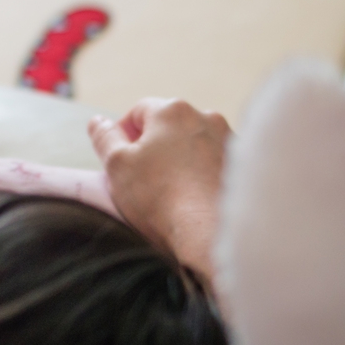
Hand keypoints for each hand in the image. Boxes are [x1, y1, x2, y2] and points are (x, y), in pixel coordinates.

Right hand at [87, 98, 229, 284]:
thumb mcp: (116, 165)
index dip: (123, 135)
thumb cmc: (160, 197)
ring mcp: (230, 140)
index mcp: (171, 110)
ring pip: (195, 143)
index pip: (138, 112)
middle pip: (169, 127)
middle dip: (155, 146)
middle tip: (144, 177)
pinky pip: (217, 162)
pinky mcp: (246, 166)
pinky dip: (205, 173)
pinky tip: (197, 196)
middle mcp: (206, 116)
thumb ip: (104, 137)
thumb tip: (98, 121)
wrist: (212, 234)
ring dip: (182, 158)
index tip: (119, 161)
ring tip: (173, 190)